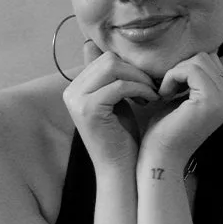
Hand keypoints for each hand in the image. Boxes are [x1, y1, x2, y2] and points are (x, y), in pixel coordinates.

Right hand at [63, 39, 163, 173]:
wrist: (120, 171)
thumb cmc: (122, 138)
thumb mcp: (116, 102)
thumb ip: (112, 80)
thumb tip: (112, 53)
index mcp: (75, 88)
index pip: (103, 58)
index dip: (129, 67)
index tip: (145, 83)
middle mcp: (71, 91)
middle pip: (108, 60)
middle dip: (135, 71)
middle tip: (151, 88)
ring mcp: (77, 99)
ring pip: (112, 68)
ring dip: (139, 78)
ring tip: (151, 93)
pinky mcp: (89, 109)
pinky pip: (119, 86)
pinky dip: (140, 89)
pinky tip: (150, 100)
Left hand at [136, 51, 222, 168]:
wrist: (161, 153)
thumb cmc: (166, 126)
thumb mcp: (185, 96)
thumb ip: (201, 78)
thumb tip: (220, 54)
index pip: (212, 60)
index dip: (187, 66)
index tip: (173, 85)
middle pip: (206, 56)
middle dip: (181, 66)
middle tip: (168, 88)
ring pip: (199, 60)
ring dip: (175, 71)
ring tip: (166, 92)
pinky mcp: (211, 101)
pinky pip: (190, 69)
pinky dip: (171, 77)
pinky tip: (164, 95)